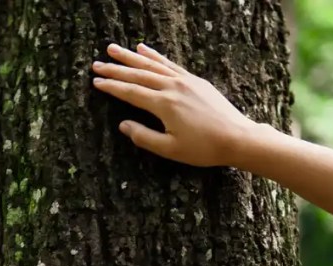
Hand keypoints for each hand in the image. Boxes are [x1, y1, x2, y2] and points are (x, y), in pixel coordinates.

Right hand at [92, 43, 268, 166]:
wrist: (237, 138)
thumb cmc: (204, 148)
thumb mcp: (170, 149)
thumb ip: (144, 136)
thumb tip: (123, 125)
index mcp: (164, 105)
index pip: (131, 92)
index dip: (112, 87)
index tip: (96, 81)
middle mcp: (173, 87)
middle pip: (138, 75)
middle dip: (116, 69)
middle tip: (96, 64)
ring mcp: (185, 81)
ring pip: (152, 65)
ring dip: (131, 57)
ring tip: (114, 49)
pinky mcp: (195, 80)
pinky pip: (170, 64)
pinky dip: (155, 56)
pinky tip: (144, 49)